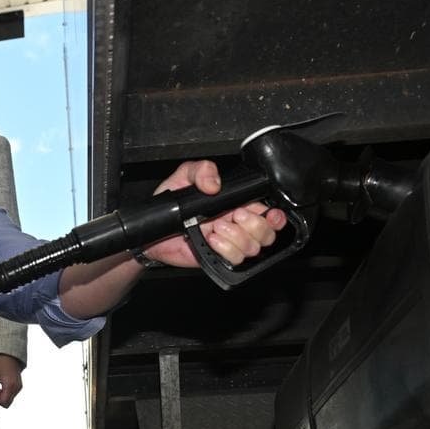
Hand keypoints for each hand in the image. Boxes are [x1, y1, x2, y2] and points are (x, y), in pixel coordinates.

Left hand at [0, 353, 24, 407]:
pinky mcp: (19, 386)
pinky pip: (12, 394)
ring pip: (10, 399)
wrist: (9, 355)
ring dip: (1, 396)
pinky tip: (1, 386)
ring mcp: (19, 387)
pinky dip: (5, 393)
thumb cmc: (0, 362)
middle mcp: (16, 387)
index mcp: (10, 384)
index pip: (4, 402)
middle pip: (7, 403)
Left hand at [140, 160, 288, 267]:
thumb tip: (215, 183)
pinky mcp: (218, 258)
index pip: (268, 213)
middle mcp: (236, 225)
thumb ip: (201, 169)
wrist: (154, 230)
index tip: (270, 213)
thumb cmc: (170, 204)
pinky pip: (235, 259)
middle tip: (233, 216)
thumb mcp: (184, 176)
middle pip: (267, 233)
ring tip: (216, 227)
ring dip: (237, 236)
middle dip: (255, 224)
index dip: (275, 216)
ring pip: (254, 247)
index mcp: (235, 204)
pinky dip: (226, 249)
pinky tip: (211, 240)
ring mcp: (229, 243)